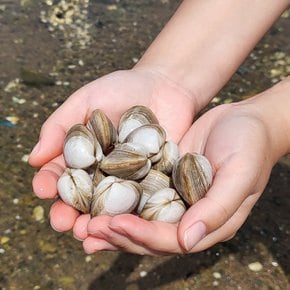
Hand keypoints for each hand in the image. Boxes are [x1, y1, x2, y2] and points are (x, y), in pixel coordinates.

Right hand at [29, 68, 196, 232]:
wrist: (166, 86)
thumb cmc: (123, 89)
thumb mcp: (86, 100)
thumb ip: (60, 126)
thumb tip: (34, 159)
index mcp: (84, 157)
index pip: (62, 175)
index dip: (50, 184)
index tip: (43, 190)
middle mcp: (104, 173)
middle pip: (83, 199)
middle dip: (70, 212)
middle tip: (63, 223)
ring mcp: (130, 181)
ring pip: (111, 208)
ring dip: (98, 222)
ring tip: (88, 232)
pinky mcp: (156, 183)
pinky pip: (143, 203)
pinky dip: (133, 216)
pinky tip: (124, 225)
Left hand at [83, 90, 282, 254]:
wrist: (244, 121)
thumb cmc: (248, 146)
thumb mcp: (240, 174)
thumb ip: (217, 209)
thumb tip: (186, 241)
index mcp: (208, 222)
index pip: (171, 240)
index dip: (142, 236)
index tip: (114, 224)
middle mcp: (188, 216)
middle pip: (149, 236)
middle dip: (117, 235)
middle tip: (86, 230)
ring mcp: (174, 199)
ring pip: (139, 219)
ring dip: (111, 224)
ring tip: (81, 225)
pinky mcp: (163, 180)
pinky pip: (138, 195)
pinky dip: (118, 200)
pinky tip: (95, 200)